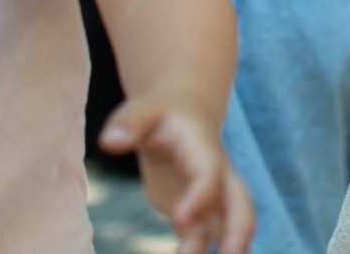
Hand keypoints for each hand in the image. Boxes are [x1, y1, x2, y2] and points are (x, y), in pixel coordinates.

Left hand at [99, 90, 253, 253]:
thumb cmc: (160, 114)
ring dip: (224, 248)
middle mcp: (218, 176)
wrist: (182, 117)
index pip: (210, 174)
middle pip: (240, 203)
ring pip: (227, 227)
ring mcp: (211, 198)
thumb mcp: (144, 110)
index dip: (200, 196)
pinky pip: (202, 239)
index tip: (180, 219)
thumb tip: (108, 141)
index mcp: (204, 149)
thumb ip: (129, 123)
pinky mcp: (199, 215)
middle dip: (240, 229)